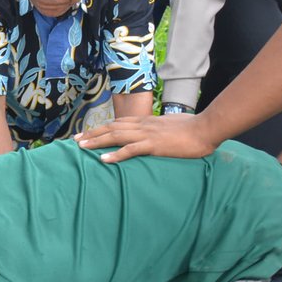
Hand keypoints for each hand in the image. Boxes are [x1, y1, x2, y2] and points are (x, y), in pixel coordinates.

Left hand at [73, 113, 217, 163]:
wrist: (205, 128)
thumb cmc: (192, 128)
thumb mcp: (170, 126)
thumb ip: (158, 129)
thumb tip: (153, 134)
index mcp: (146, 121)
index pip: (118, 123)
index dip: (102, 127)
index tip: (88, 132)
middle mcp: (143, 125)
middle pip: (111, 128)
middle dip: (92, 134)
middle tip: (76, 140)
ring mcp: (147, 134)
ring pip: (116, 136)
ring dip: (97, 142)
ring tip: (81, 147)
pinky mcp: (154, 145)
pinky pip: (130, 150)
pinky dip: (116, 155)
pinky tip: (104, 160)